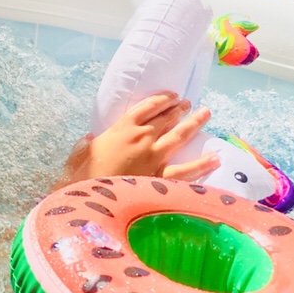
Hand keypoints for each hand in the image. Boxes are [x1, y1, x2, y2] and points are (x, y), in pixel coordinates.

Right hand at [60, 92, 218, 187]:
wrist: (92, 196)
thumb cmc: (80, 175)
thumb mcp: (78, 155)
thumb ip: (84, 145)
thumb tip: (88, 140)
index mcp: (121, 128)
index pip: (146, 107)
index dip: (161, 100)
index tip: (172, 96)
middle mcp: (141, 137)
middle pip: (165, 118)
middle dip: (179, 109)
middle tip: (189, 103)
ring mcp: (153, 156)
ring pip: (179, 136)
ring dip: (193, 123)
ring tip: (205, 113)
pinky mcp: (160, 176)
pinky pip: (185, 170)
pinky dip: (202, 164)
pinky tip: (216, 158)